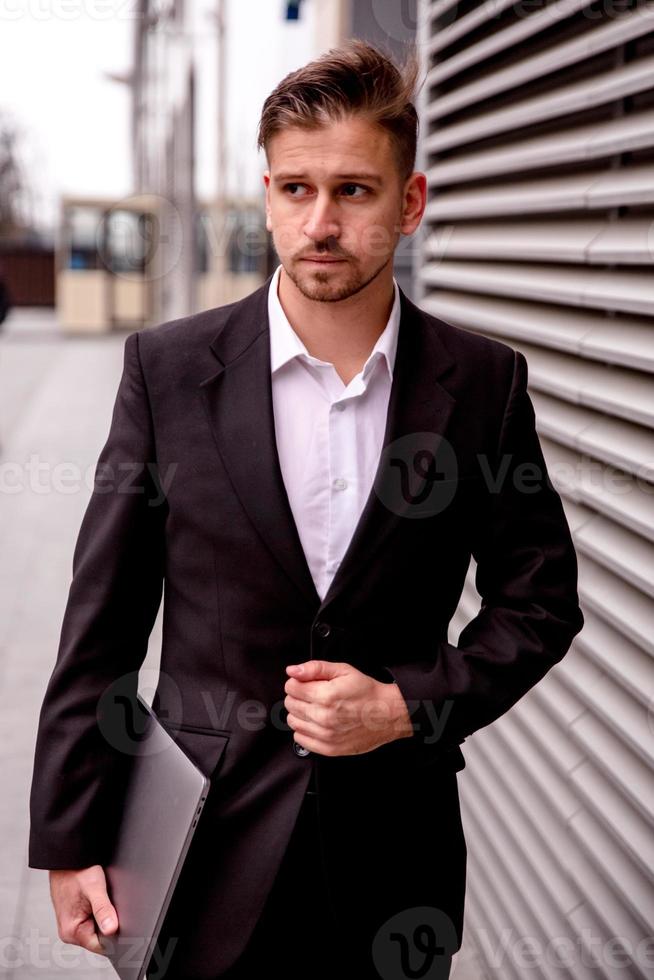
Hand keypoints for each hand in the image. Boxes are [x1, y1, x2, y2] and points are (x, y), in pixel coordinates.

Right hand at [49, 865, 117, 955]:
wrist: (66, 858)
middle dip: (109, 925)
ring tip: (101, 900)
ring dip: (103, 918)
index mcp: (71, 931)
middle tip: (110, 905)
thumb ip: (103, 909)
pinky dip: (98, 913)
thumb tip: (112, 929)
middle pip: (99, 939)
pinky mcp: (74, 917)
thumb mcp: (94, 888)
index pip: (101, 946)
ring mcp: (71, 925)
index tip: (120, 920)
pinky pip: (92, 921)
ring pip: (96, 930)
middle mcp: (69, 932)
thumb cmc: (77, 870)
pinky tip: (97, 900)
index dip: (114, 935)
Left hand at [284, 660, 413, 755]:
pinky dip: (304, 730)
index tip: (307, 683)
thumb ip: (315, 668)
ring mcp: (325, 735)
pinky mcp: (328, 748)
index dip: (298, 682)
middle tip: (314, 694)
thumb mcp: (343, 670)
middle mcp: (323, 717)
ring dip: (300, 713)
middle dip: (299, 696)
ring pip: (293, 721)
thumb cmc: (367, 693)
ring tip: (317, 708)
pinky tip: (317, 722)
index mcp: (326, 696)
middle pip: (290, 704)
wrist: (387, 714)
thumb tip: (293, 670)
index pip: (291, 687)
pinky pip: (300, 740)